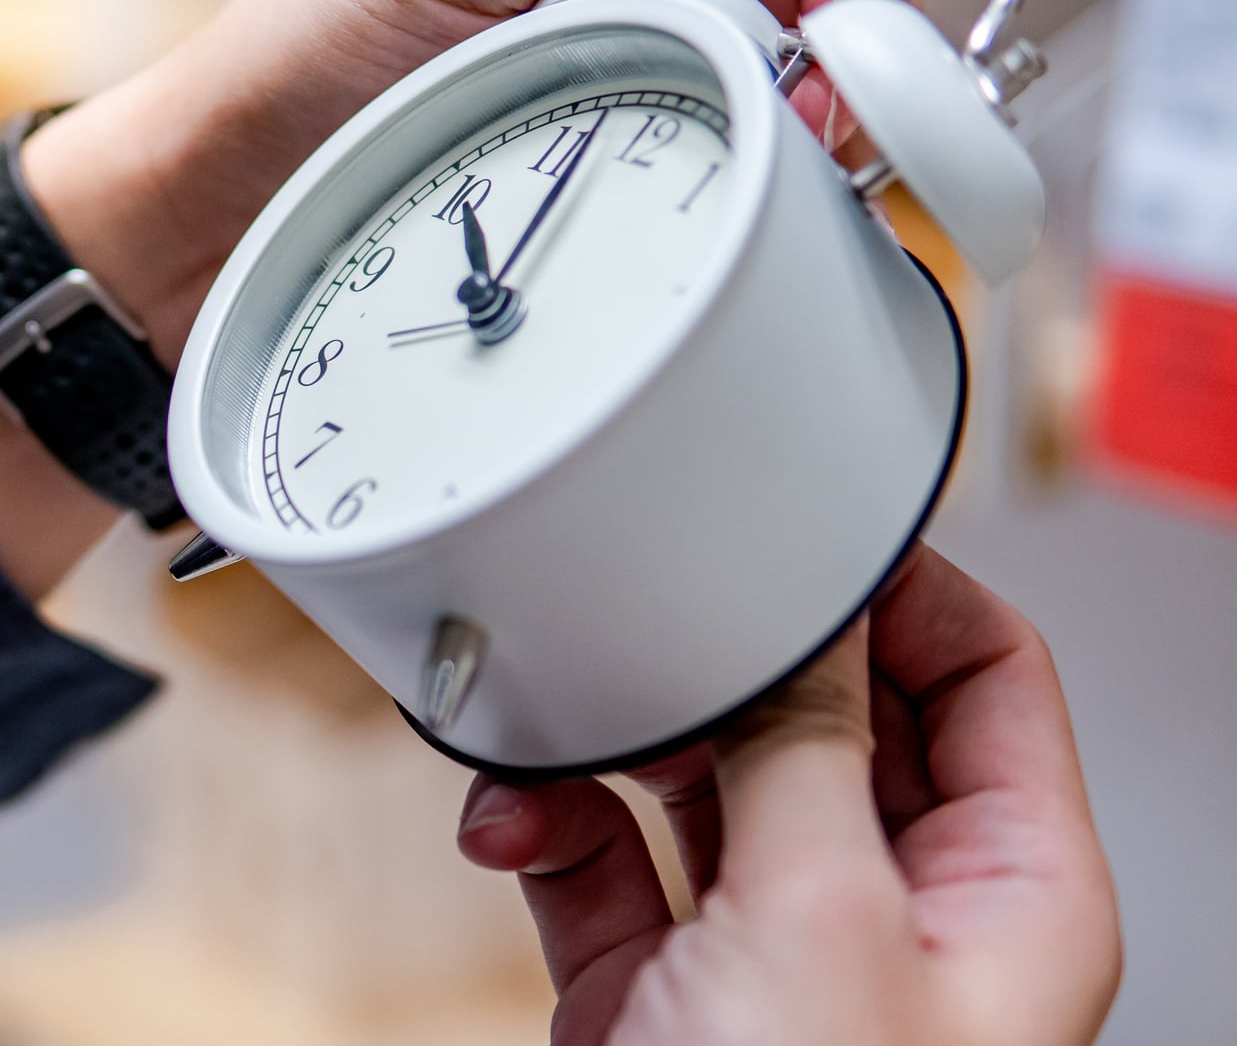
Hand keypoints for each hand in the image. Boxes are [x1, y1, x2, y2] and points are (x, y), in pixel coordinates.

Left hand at [0, 0, 923, 593]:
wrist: (213, 206)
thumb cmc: (304, 49)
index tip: (830, 15)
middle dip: (847, 29)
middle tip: (801, 113)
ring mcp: (634, 52)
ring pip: (801, 63)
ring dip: (809, 111)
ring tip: (762, 160)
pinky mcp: (619, 151)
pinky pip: (737, 148)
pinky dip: (755, 170)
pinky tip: (730, 196)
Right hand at [455, 546, 1121, 1045]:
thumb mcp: (823, 918)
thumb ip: (808, 750)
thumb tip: (802, 621)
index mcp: (1004, 894)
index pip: (989, 680)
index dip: (904, 590)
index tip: (806, 526)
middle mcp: (895, 914)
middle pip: (828, 720)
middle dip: (727, 668)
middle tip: (653, 622)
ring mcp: (769, 952)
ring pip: (700, 784)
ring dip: (614, 743)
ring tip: (562, 721)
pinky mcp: (656, 990)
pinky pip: (604, 861)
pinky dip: (549, 823)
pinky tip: (510, 815)